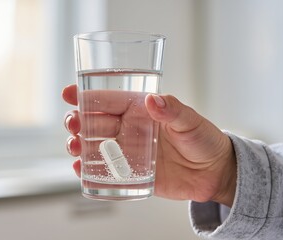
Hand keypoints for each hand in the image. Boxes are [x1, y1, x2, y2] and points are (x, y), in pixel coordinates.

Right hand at [63, 84, 236, 206]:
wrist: (213, 173)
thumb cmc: (204, 140)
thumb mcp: (191, 121)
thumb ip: (173, 110)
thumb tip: (152, 100)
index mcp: (139, 111)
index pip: (108, 99)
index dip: (86, 95)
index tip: (69, 93)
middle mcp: (129, 129)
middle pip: (94, 122)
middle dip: (78, 121)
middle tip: (73, 124)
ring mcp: (127, 152)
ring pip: (94, 145)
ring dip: (79, 144)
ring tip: (74, 147)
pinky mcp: (130, 173)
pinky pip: (104, 171)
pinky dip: (89, 170)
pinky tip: (80, 169)